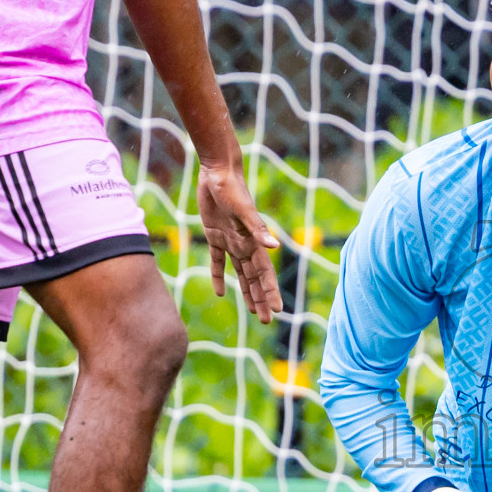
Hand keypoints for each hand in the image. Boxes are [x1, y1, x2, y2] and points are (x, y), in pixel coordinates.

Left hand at [196, 157, 280, 322]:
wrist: (217, 170)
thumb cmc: (232, 187)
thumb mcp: (244, 209)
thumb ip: (258, 229)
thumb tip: (275, 248)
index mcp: (253, 241)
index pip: (264, 273)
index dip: (270, 292)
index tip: (277, 311)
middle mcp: (244, 244)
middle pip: (255, 278)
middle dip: (261, 299)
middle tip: (267, 320)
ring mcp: (230, 241)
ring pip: (240, 273)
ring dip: (246, 292)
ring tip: (252, 312)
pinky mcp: (214, 235)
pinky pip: (217, 261)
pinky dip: (218, 276)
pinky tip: (220, 293)